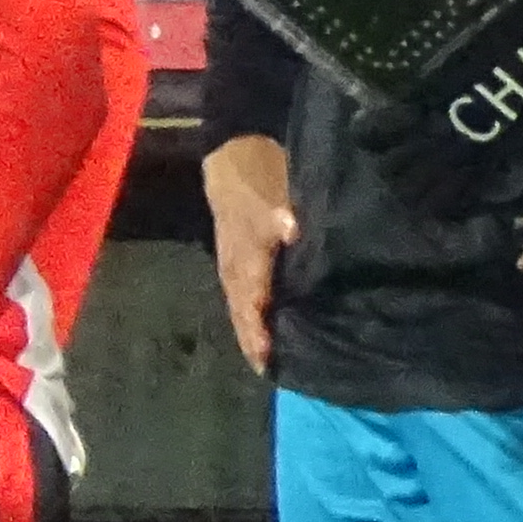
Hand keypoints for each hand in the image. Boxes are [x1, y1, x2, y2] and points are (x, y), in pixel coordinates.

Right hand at [204, 132, 294, 377]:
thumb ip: (284, 213)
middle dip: (252, 340)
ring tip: (262, 354)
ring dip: (248, 330)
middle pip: (240, 311)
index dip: (259, 331)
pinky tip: (259, 319)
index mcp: (246, 255)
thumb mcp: (275, 190)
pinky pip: (239, 293)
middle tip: (266, 369)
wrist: (230, 152)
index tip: (267, 359)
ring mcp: (231, 261)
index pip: (252, 302)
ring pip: (237, 304)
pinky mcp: (233, 256)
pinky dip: (247, 311)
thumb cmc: (258, 173)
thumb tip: (292, 230)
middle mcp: (235, 265)